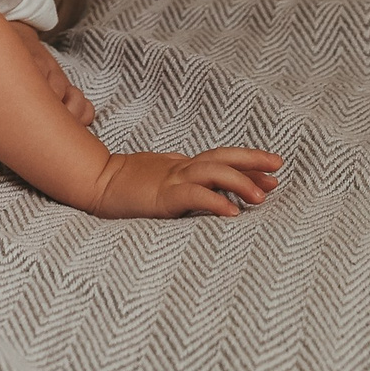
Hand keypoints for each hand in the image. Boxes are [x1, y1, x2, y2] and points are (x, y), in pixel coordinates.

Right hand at [90, 147, 282, 217]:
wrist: (91, 184)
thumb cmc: (122, 187)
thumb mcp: (158, 180)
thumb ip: (181, 182)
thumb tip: (207, 189)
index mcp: (180, 166)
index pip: (220, 159)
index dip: (247, 163)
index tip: (273, 171)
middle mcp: (179, 168)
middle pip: (222, 158)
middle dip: (252, 161)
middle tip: (278, 166)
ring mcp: (169, 180)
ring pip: (211, 173)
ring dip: (239, 182)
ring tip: (262, 196)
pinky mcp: (161, 197)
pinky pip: (193, 196)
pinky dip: (214, 202)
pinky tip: (232, 212)